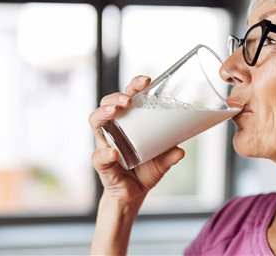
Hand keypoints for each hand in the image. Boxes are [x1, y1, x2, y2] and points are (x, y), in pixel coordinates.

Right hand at [88, 75, 184, 203]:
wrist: (133, 195)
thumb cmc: (145, 171)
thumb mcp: (162, 162)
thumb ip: (169, 156)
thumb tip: (180, 151)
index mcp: (128, 122)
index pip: (127, 97)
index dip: (134, 86)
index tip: (147, 80)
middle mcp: (112, 128)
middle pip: (107, 103)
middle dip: (116, 97)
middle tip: (128, 100)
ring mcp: (104, 143)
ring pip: (95, 121)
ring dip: (104, 113)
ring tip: (116, 111)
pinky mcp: (101, 162)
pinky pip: (99, 155)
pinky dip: (106, 153)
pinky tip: (115, 152)